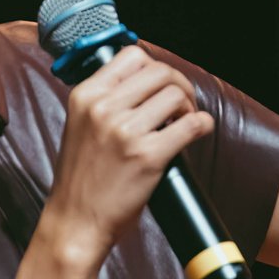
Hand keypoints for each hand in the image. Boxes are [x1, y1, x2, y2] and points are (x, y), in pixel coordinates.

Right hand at [37, 46, 211, 265]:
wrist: (75, 221)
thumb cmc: (80, 179)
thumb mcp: (79, 125)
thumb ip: (103, 100)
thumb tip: (144, 83)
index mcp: (85, 96)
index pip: (132, 56)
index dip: (155, 68)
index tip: (162, 85)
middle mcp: (103, 108)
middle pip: (160, 72)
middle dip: (179, 84)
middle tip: (182, 104)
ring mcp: (125, 131)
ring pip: (176, 95)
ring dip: (189, 105)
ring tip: (183, 122)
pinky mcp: (148, 155)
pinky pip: (191, 125)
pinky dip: (202, 125)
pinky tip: (198, 131)